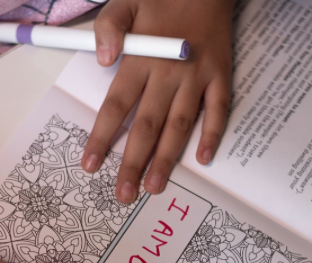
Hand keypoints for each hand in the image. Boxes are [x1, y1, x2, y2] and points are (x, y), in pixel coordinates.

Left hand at [82, 0, 233, 202]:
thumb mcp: (125, 1)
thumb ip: (109, 27)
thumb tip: (102, 60)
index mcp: (141, 59)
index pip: (116, 105)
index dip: (102, 137)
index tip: (90, 165)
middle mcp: (168, 73)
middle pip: (146, 125)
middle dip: (133, 162)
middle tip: (123, 194)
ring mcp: (197, 78)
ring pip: (179, 126)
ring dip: (167, 159)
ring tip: (154, 187)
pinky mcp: (221, 77)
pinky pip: (218, 111)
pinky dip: (212, 134)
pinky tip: (203, 159)